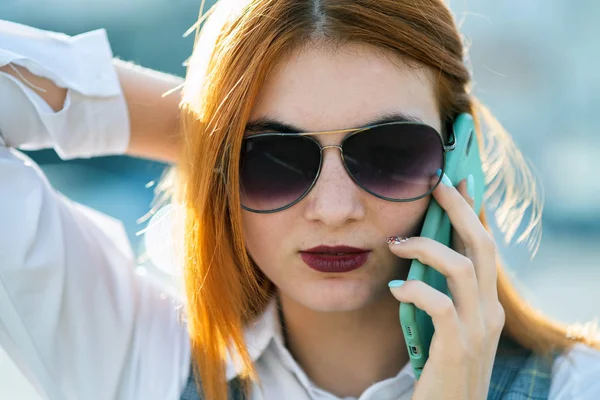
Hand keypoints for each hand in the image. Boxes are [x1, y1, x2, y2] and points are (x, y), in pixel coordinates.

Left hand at [387, 174, 504, 398]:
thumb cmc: (442, 368)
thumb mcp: (448, 324)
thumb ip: (441, 291)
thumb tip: (420, 253)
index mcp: (488, 303)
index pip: (485, 247)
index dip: (474, 211)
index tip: (461, 181)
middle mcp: (490, 311)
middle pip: (482, 245)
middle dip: (460, 209)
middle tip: (437, 183)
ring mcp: (478, 329)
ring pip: (462, 267)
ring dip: (427, 246)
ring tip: (397, 243)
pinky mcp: (458, 347)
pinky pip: (440, 304)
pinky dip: (416, 289)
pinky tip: (396, 288)